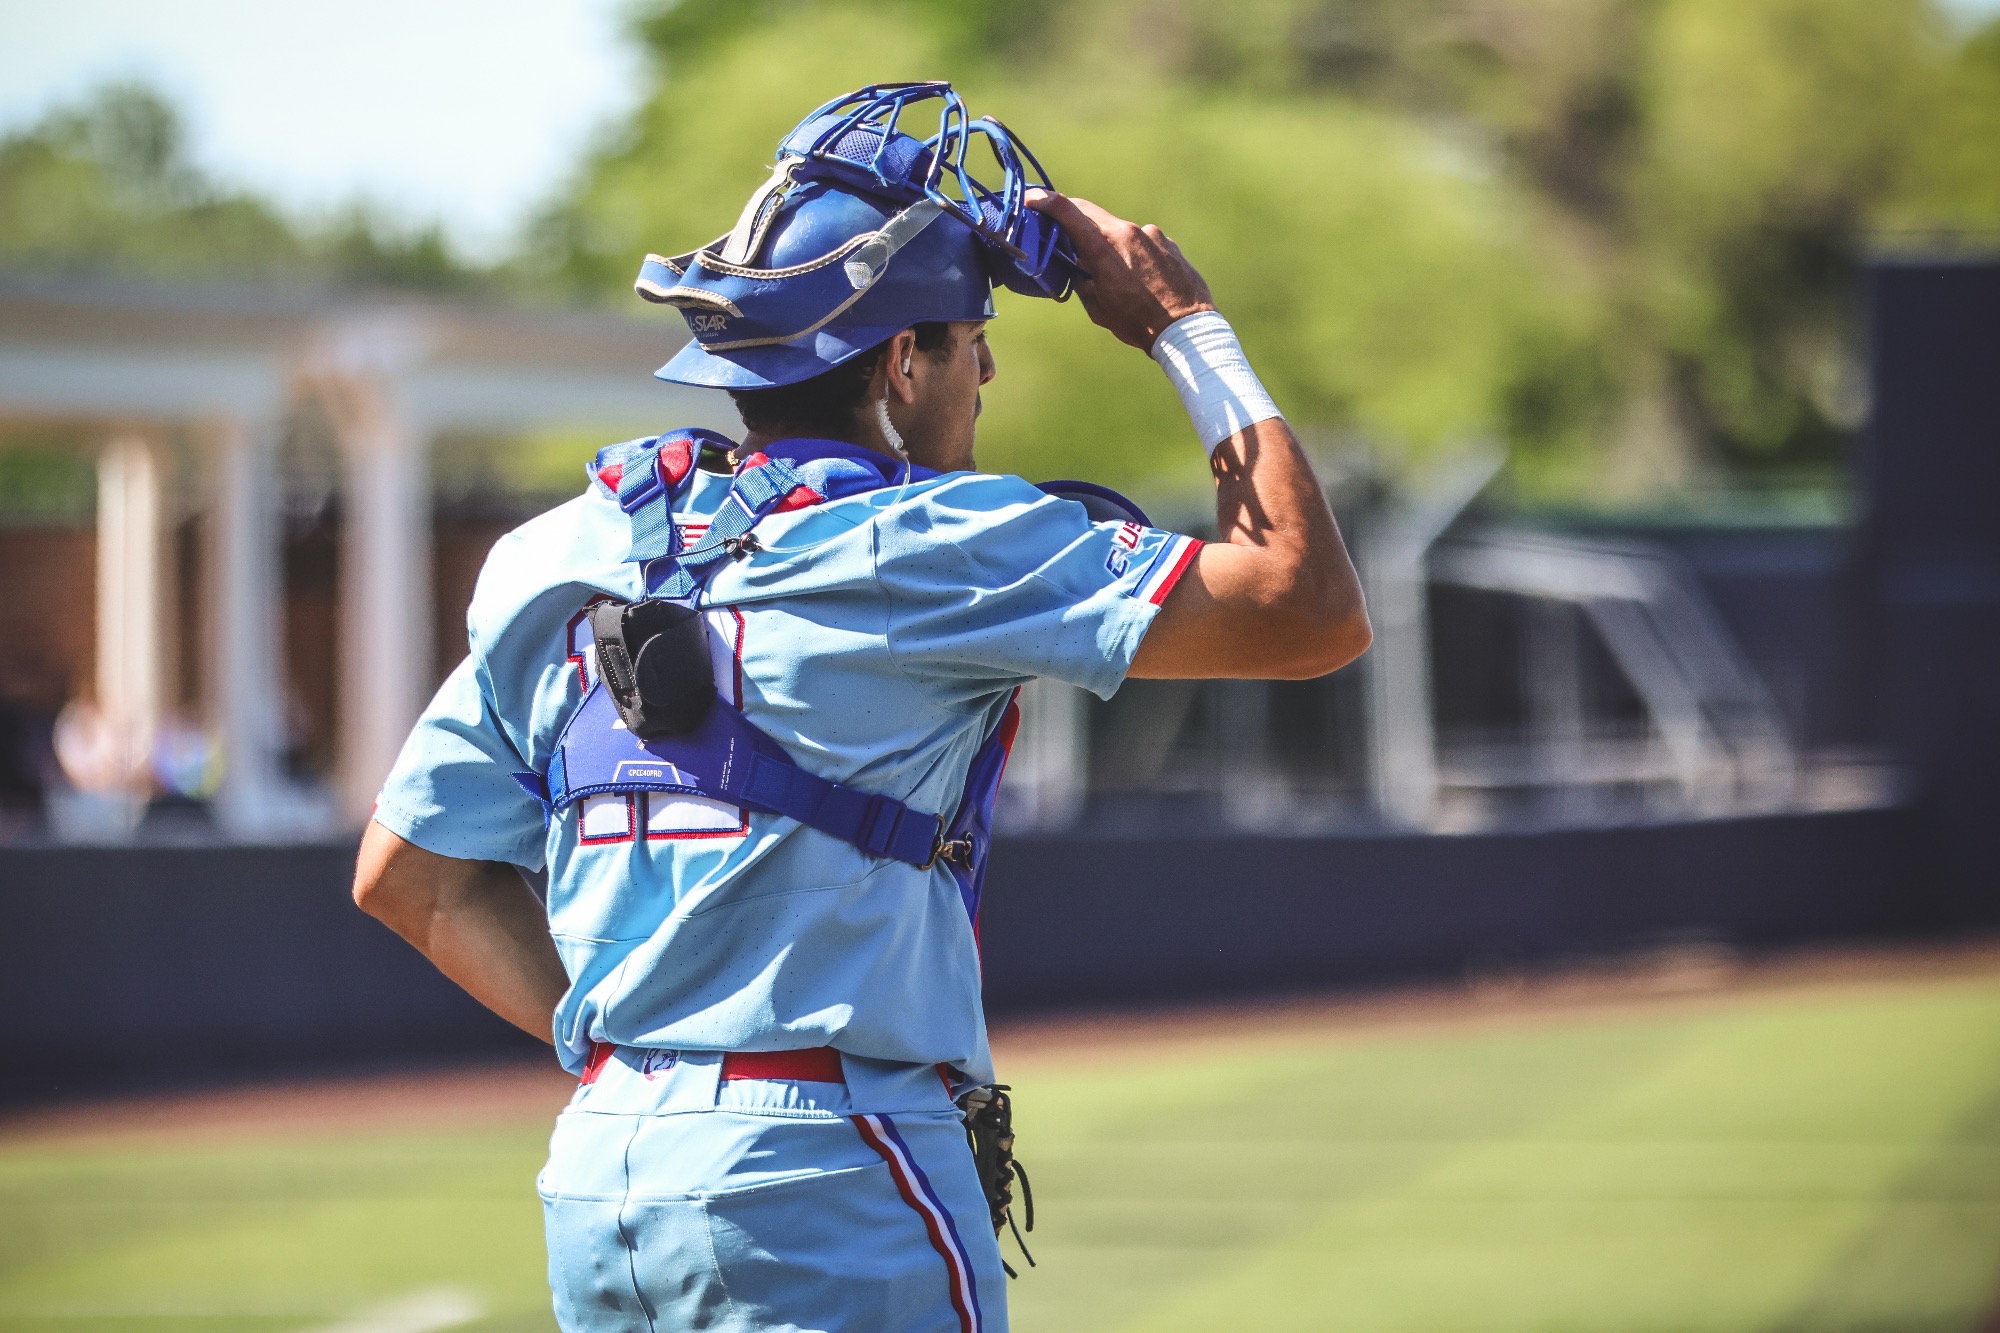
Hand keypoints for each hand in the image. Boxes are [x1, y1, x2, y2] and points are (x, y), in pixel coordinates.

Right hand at [1027, 189, 1215, 350]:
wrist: (1185, 329)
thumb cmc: (1138, 323)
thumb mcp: (1098, 308)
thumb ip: (1082, 280)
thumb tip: (1077, 267)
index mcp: (1103, 248)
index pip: (1067, 211)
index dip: (1045, 201)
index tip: (1031, 198)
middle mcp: (1127, 232)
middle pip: (1090, 213)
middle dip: (1073, 219)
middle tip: (1060, 229)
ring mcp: (1151, 234)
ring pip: (1117, 230)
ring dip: (1107, 243)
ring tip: (1112, 272)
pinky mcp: (1167, 242)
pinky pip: (1141, 241)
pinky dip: (1131, 252)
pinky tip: (1138, 276)